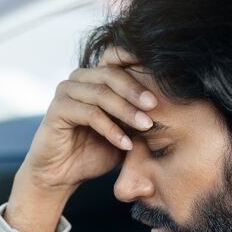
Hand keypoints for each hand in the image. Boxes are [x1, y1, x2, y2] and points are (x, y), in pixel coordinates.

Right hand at [6, 46, 156, 231]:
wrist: (61, 176)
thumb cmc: (93, 152)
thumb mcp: (124, 132)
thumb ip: (139, 116)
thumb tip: (174, 105)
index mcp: (94, 77)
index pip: (116, 56)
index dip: (136, 57)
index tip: (161, 71)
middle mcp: (78, 79)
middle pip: (111, 73)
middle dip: (136, 90)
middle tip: (155, 106)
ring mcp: (65, 92)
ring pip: (101, 93)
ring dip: (126, 110)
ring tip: (146, 127)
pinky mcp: (57, 110)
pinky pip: (89, 114)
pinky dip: (110, 129)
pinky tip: (125, 143)